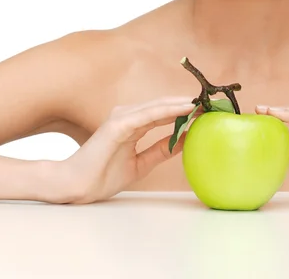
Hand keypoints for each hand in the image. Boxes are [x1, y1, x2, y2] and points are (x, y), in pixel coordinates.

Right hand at [54, 97, 199, 203]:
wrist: (76, 186)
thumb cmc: (102, 175)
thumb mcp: (141, 163)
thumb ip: (161, 150)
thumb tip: (186, 139)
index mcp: (133, 123)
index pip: (164, 112)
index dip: (186, 110)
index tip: (207, 111)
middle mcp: (128, 115)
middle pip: (164, 105)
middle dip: (188, 104)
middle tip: (212, 102)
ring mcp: (123, 117)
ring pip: (159, 106)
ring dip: (182, 103)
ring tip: (204, 103)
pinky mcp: (118, 124)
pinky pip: (148, 115)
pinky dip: (168, 110)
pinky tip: (185, 108)